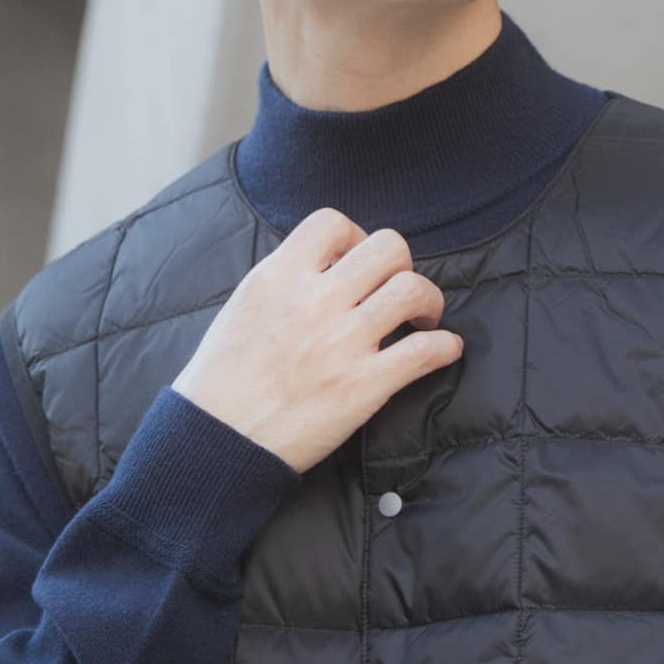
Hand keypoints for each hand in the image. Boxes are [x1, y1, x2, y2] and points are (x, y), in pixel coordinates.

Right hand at [171, 208, 463, 475]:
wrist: (218, 440)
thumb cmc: (221, 382)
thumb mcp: (242, 309)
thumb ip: (282, 284)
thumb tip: (319, 274)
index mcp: (279, 277)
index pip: (333, 223)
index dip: (356, 238)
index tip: (357, 263)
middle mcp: (314, 300)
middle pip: (387, 247)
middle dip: (400, 265)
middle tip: (396, 291)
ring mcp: (343, 342)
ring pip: (412, 289)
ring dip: (428, 301)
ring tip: (423, 319)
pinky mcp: (364, 385)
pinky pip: (426, 351)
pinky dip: (445, 347)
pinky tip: (444, 351)